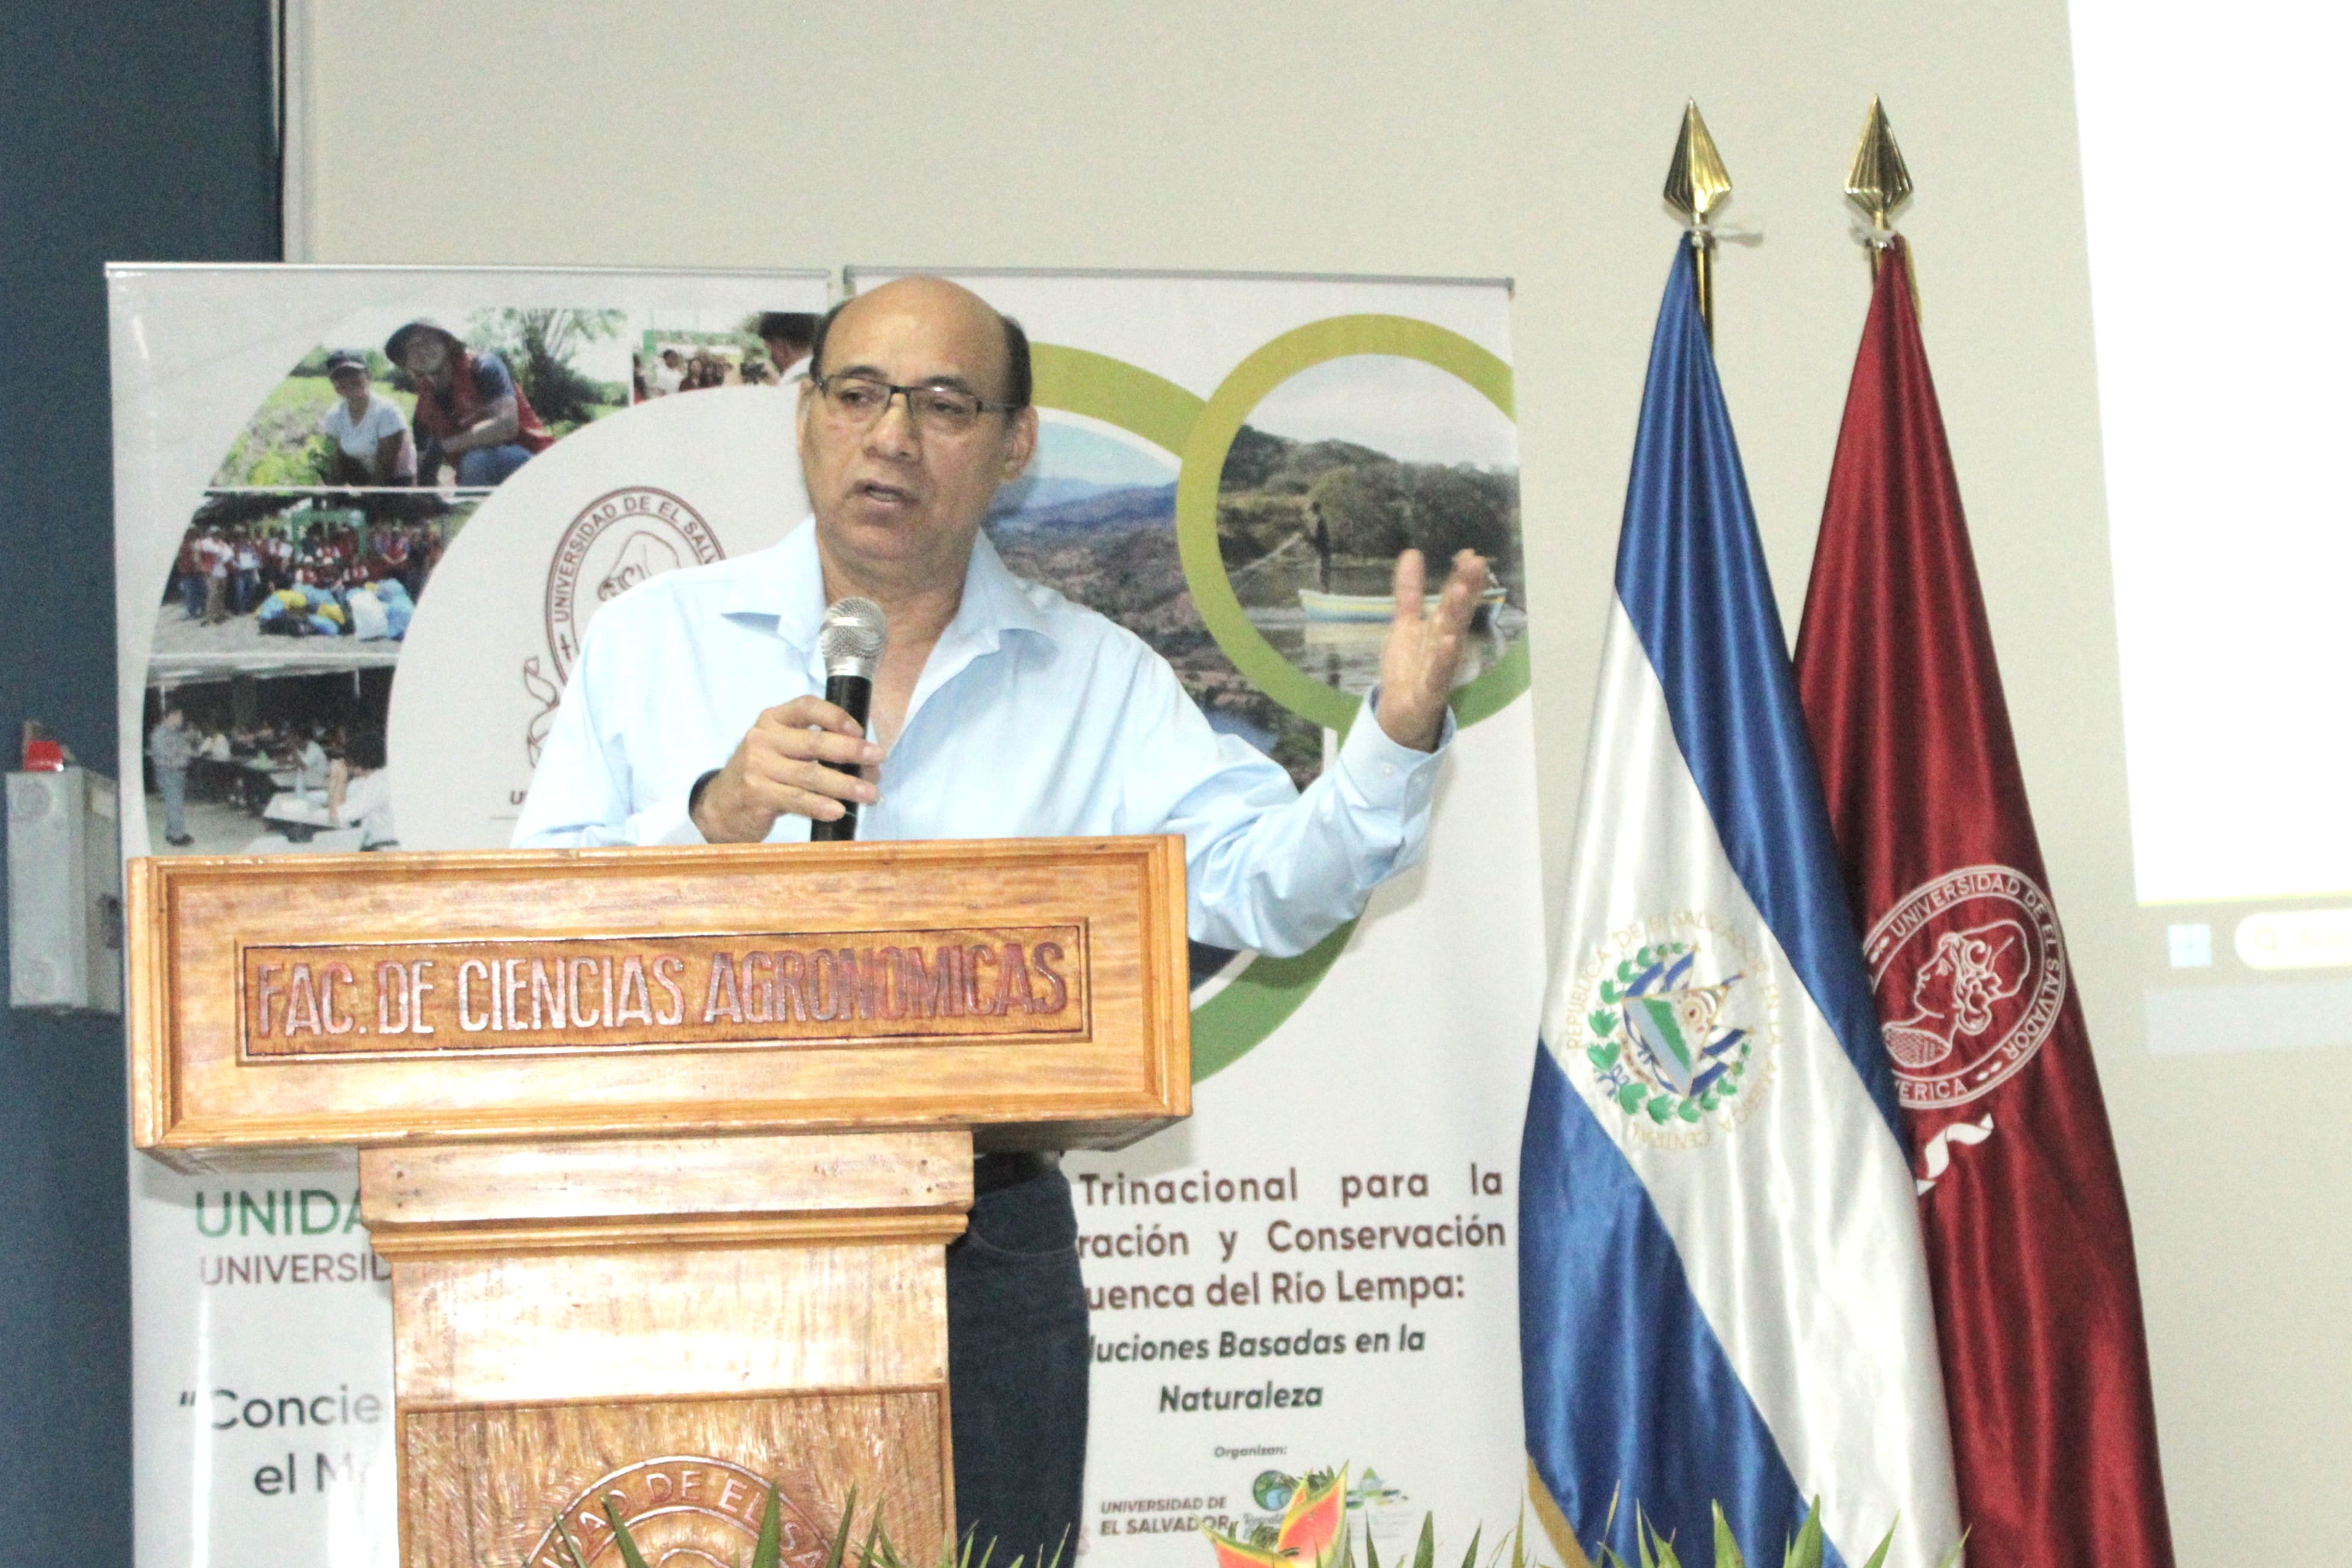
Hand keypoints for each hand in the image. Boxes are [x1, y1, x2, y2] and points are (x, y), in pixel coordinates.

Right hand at [691, 696, 882, 842]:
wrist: (721, 806)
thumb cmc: (763, 775)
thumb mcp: (781, 751)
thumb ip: (815, 749)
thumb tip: (867, 764)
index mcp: (773, 720)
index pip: (807, 706)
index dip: (836, 715)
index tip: (860, 730)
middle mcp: (763, 739)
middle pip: (814, 742)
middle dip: (851, 751)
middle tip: (878, 759)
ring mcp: (757, 767)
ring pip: (810, 775)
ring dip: (845, 785)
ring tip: (870, 794)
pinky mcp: (756, 794)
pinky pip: (796, 799)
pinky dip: (820, 806)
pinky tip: (840, 811)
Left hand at [1374, 548, 1488, 751]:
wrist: (1401, 715)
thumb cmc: (1409, 668)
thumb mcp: (1405, 624)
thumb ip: (1409, 592)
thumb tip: (1411, 553)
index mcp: (1440, 628)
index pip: (1453, 598)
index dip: (1461, 577)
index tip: (1469, 554)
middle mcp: (1445, 645)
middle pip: (1457, 613)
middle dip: (1466, 588)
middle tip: (1476, 562)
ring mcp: (1440, 668)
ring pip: (1452, 639)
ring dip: (1458, 616)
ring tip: (1462, 590)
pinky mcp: (1430, 691)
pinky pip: (1438, 673)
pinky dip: (1443, 658)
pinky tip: (1448, 640)